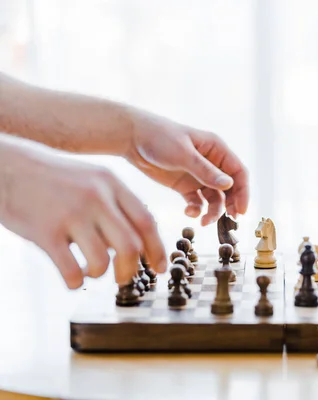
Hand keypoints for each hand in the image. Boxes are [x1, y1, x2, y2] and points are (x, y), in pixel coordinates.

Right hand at [0, 137, 166, 288]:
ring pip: (102, 261)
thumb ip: (115, 206)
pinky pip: (71, 269)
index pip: (146, 222)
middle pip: (130, 246)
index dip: (157, 249)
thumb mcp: (92, 180)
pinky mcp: (45, 231)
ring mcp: (71, 214)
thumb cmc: (54, 179)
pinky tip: (73, 278)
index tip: (159, 268)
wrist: (7, 165)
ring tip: (92, 272)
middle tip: (125, 278)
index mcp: (112, 184)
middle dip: (132, 270)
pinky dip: (76, 282)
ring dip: (101, 274)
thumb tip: (136, 242)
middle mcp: (96, 198)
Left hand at [125, 111, 248, 225]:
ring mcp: (199, 175)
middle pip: (231, 188)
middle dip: (231, 204)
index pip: (238, 173)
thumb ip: (206, 171)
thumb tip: (229, 185)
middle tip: (230, 219)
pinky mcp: (185, 186)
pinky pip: (198, 202)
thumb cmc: (159, 138)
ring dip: (213, 211)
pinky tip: (188, 212)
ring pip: (215, 198)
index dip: (243, 192)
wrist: (132, 139)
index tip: (241, 210)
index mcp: (217, 149)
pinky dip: (197, 210)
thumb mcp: (184, 154)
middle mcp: (212, 163)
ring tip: (203, 222)